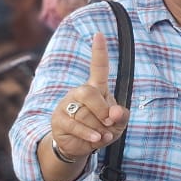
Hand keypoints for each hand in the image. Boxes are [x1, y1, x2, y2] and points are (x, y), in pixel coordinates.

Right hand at [51, 33, 129, 158]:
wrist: (82, 146)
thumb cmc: (103, 129)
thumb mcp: (118, 123)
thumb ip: (121, 116)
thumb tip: (114, 113)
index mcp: (96, 88)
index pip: (98, 67)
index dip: (99, 52)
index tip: (99, 34)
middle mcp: (79, 92)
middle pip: (90, 93)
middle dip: (102, 110)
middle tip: (109, 122)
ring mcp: (66, 104)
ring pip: (84, 114)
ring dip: (99, 128)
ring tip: (102, 135)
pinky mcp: (58, 119)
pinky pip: (75, 125)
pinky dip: (89, 134)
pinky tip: (96, 139)